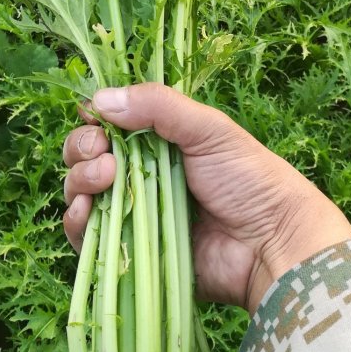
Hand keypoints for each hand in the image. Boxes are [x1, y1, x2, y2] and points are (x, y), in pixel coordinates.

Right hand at [62, 83, 350, 314]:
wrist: (272, 245)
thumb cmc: (249, 180)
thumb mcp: (208, 129)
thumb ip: (158, 106)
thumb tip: (100, 98)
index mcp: (159, 142)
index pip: (108, 125)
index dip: (94, 120)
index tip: (93, 117)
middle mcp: (140, 175)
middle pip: (86, 157)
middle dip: (82, 148)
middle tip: (103, 152)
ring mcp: (134, 214)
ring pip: (81, 193)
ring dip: (80, 180)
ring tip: (106, 178)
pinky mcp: (131, 253)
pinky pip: (88, 238)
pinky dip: (78, 222)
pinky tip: (88, 210)